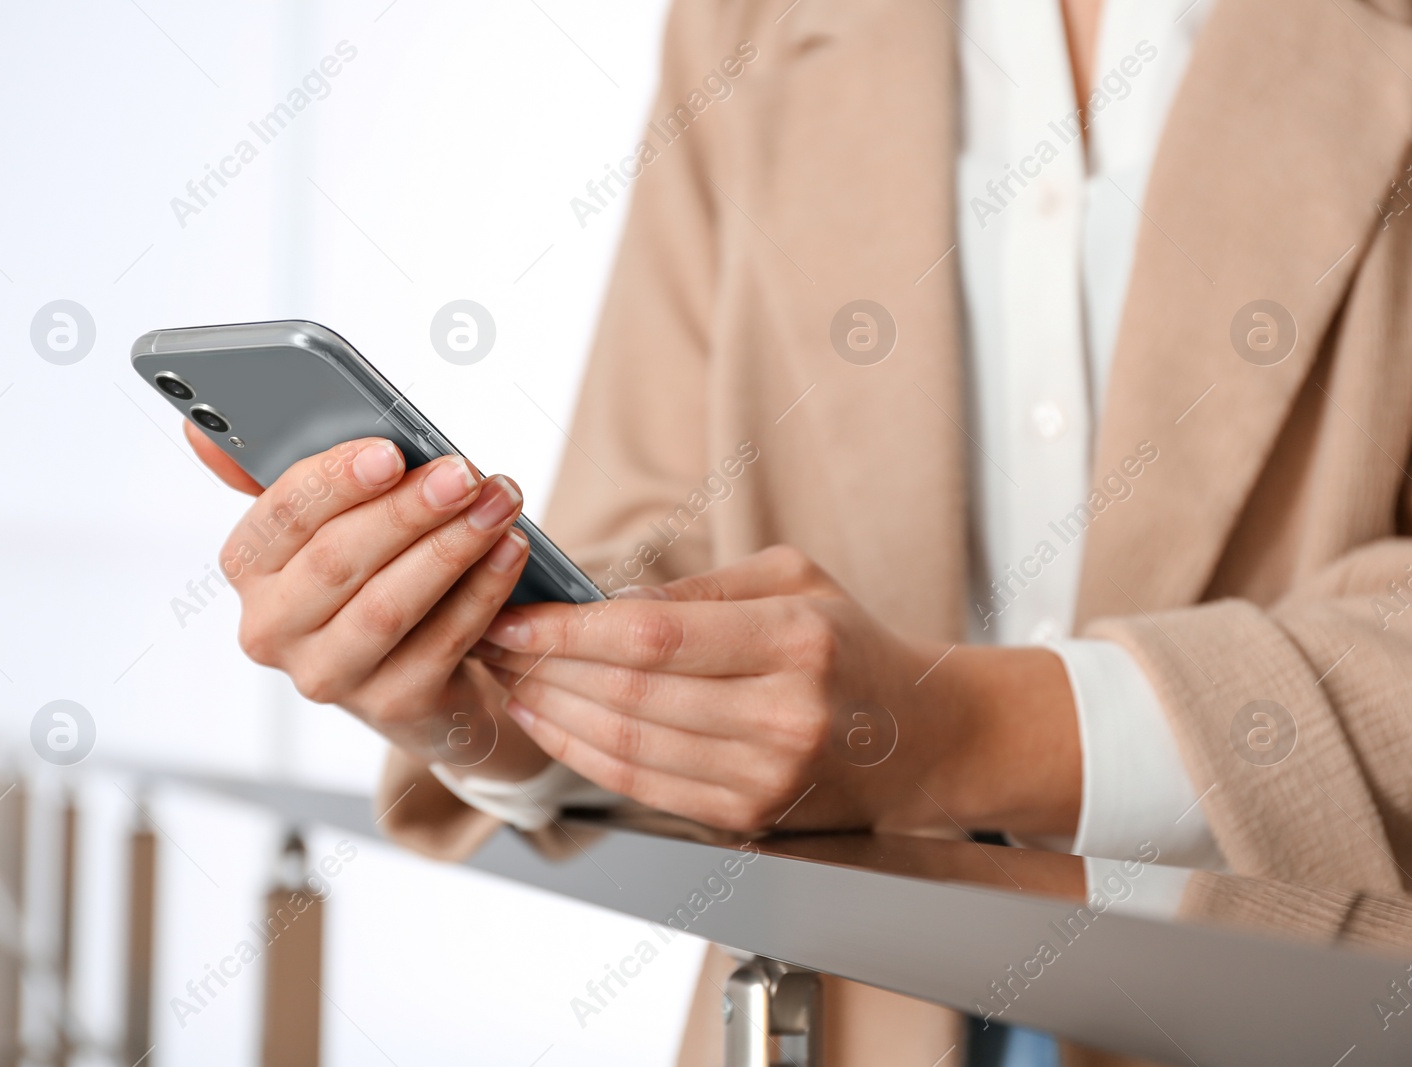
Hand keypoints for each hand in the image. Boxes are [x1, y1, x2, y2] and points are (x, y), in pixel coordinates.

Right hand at [188, 423, 550, 778]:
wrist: (427, 682)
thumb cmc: (374, 578)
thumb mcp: (330, 527)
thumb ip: (288, 476)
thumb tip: (200, 428)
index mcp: (248, 569)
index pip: (281, 516)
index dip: (336, 481)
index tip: (392, 451)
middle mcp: (272, 629)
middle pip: (338, 559)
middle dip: (409, 510)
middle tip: (465, 473)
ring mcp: (328, 676)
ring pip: (388, 605)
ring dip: (451, 548)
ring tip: (499, 505)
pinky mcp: (391, 705)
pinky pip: (440, 642)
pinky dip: (481, 593)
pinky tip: (509, 553)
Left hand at [475, 545, 1080, 834]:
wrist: (921, 739)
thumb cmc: (850, 646)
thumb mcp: (793, 581)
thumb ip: (699, 591)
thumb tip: (603, 603)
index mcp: (796, 639)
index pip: (654, 637)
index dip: (569, 631)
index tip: (513, 615)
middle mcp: (784, 713)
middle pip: (630, 693)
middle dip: (544, 668)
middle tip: (491, 641)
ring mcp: (767, 775)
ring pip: (628, 746)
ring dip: (552, 714)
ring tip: (510, 680)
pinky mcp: (748, 816)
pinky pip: (644, 787)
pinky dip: (585, 755)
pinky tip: (551, 725)